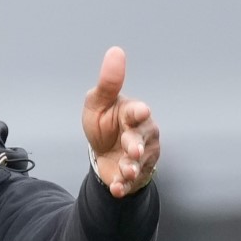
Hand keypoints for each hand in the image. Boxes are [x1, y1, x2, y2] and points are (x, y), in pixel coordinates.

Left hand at [82, 47, 160, 197]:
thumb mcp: (98, 103)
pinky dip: (124, 186)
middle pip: (141, 139)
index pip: (137, 112)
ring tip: (124, 171)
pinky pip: (131, 182)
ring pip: (139, 163)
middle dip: (136, 145)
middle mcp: (142, 134)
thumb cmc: (104, 123)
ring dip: (131, 168)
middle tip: (132, 150)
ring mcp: (141, 156)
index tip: (140, 111)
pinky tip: (116, 189)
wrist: (104, 153)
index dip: (138, 113)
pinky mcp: (134, 175)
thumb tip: (115, 51)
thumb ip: (108, 83)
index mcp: (132, 114)